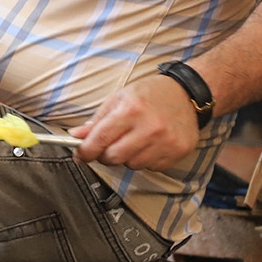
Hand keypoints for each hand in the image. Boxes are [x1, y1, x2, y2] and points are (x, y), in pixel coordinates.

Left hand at [69, 75, 199, 169]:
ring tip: (133, 140)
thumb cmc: (149, 94)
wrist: (186, 94)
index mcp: (131, 110)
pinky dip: (144, 159)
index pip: (101, 138)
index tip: (79, 155)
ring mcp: (166, 142)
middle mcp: (150, 128)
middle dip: (104, 155)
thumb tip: (76, 136)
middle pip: (114, 157)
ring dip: (126, 157)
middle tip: (106, 147)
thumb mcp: (119, 99)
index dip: (86, 151)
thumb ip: (97, 120)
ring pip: (132, 165)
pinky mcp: (178, 152)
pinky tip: (149, 144)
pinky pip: (151, 167)